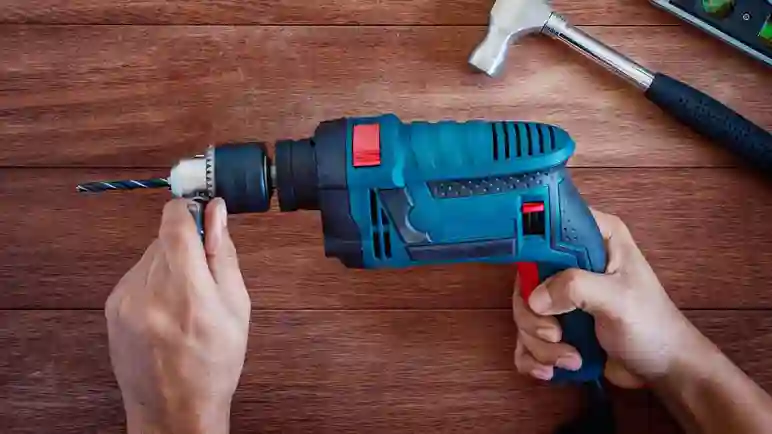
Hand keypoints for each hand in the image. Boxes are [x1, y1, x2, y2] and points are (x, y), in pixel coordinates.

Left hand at [105, 199, 250, 433]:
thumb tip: (216, 213)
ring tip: (185, 300)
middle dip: (187, 244)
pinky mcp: (112, 306)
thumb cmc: (214, 364)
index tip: (205, 216)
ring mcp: (125, 299)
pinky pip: (137, 274)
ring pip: (151, 255)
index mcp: (187, 290)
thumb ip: (223, 255)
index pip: (175, 220)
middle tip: (204, 273)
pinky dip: (154, 281)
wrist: (174, 409)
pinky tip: (167, 310)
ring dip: (170, 263)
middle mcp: (149, 290)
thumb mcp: (236, 307)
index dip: (191, 209)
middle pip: (164, 236)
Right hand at [512, 210, 701, 386]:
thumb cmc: (652, 326)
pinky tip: (551, 370)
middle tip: (555, 334)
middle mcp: (573, 262)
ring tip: (570, 358)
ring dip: (539, 343)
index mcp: (595, 239)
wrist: (662, 369)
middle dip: (534, 315)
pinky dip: (533, 356)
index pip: (549, 226)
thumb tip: (534, 299)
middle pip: (526, 278)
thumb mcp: (618, 299)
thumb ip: (575, 287)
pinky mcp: (556, 323)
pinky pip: (526, 337)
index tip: (533, 282)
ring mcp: (562, 295)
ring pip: (525, 312)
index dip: (532, 250)